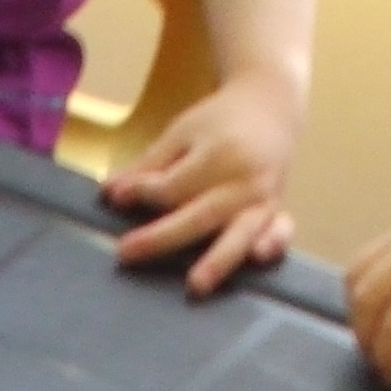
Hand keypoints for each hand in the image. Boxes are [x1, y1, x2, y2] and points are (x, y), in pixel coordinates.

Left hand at [105, 72, 298, 298]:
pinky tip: (258, 258)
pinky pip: (280, 231)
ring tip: (196, 285)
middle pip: (199, 215)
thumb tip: (110, 192)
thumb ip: (149, 166)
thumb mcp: (182, 133)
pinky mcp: (277, 211)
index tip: (117, 197)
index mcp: (218, 154)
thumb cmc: (219, 124)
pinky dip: (273, 244)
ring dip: (218, 261)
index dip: (143, 193)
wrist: (270, 105)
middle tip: (124, 253)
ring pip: (238, 234)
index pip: (174, 186)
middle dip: (162, 238)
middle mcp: (243, 179)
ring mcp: (263, 198)